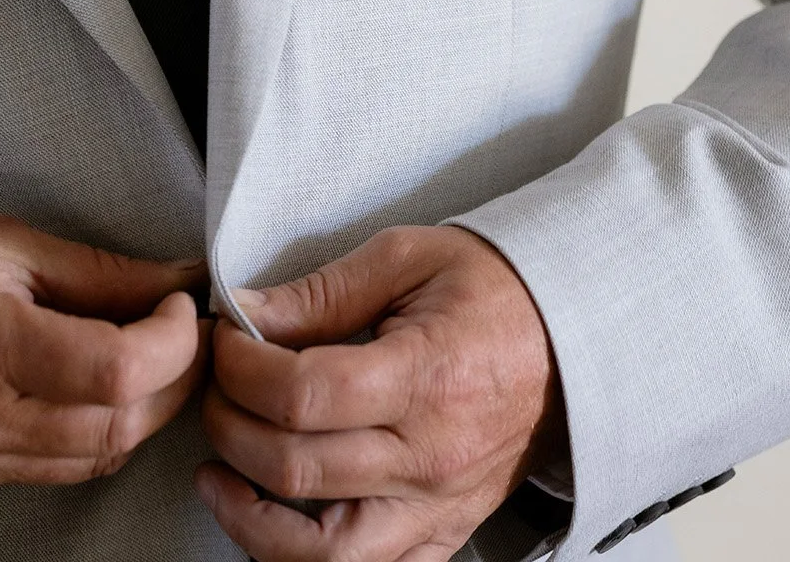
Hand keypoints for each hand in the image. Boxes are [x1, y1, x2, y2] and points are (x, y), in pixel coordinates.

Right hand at [0, 208, 209, 486]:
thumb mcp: (12, 246)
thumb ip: (104, 273)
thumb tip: (177, 280)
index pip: (114, 371)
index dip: (172, 342)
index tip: (184, 308)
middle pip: (118, 425)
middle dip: (176, 378)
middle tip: (187, 331)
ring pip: (100, 456)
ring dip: (149, 409)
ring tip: (156, 355)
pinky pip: (66, 470)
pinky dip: (107, 432)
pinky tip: (111, 390)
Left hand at [197, 225, 563, 561]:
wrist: (573, 337)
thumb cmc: (494, 290)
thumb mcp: (409, 258)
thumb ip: (322, 292)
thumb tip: (245, 315)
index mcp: (426, 376)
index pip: (301, 395)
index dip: (240, 369)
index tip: (224, 339)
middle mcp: (430, 456)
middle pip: (296, 469)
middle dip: (229, 425)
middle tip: (217, 387)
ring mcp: (437, 507)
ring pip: (320, 555)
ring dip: (249, 519)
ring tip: (220, 474)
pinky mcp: (442, 534)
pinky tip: (273, 521)